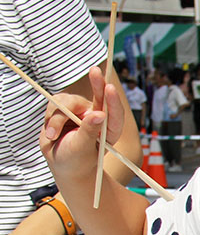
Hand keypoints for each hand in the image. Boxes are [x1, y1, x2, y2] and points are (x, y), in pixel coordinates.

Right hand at [40, 66, 124, 182]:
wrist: (60, 164)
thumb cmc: (76, 161)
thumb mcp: (82, 148)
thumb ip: (89, 131)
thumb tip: (98, 114)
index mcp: (109, 129)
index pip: (114, 113)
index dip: (112, 100)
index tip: (109, 88)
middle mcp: (97, 117)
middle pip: (99, 95)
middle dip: (97, 83)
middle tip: (94, 71)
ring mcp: (81, 111)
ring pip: (67, 101)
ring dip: (57, 118)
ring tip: (53, 135)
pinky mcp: (65, 109)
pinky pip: (55, 104)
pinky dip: (50, 117)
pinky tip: (50, 132)